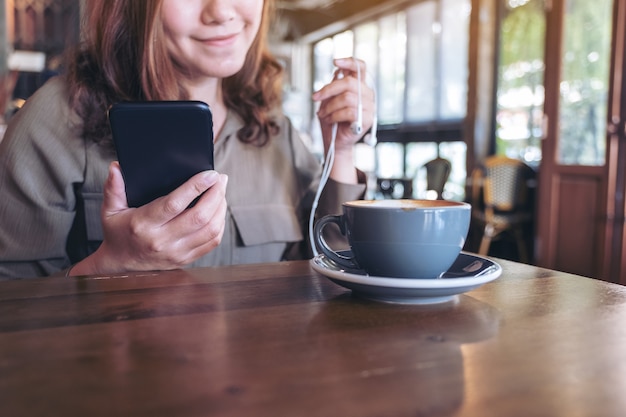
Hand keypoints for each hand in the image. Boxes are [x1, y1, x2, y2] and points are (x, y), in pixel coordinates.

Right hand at [69, 162, 227, 275]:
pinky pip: (212, 242)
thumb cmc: (117, 231)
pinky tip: (219, 211)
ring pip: (210, 230)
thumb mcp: (110, 209)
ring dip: (221, 208)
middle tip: (220, 179)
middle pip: (199, 216)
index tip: (210, 174)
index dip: (196, 187)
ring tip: (221, 192)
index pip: (174, 204)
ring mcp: (176, 252)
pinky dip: (220, 224)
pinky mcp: (186, 259)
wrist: (120, 263)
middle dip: (215, 194)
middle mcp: (162, 240)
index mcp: (143, 224)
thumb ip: (113, 187)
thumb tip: (116, 167)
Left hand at [312, 58, 374, 183]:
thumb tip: (336, 73)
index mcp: (359, 87)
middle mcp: (367, 94)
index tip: (335, 62)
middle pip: (349, 82)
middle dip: (328, 89)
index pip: (360, 68)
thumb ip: (334, 87)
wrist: (335, 143)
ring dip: (329, 106)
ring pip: (346, 98)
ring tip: (323, 114)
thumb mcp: (329, 100)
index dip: (349, 62)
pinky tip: (330, 120)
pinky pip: (349, 111)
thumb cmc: (332, 121)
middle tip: (315, 97)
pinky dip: (334, 115)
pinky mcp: (367, 119)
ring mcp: (369, 107)